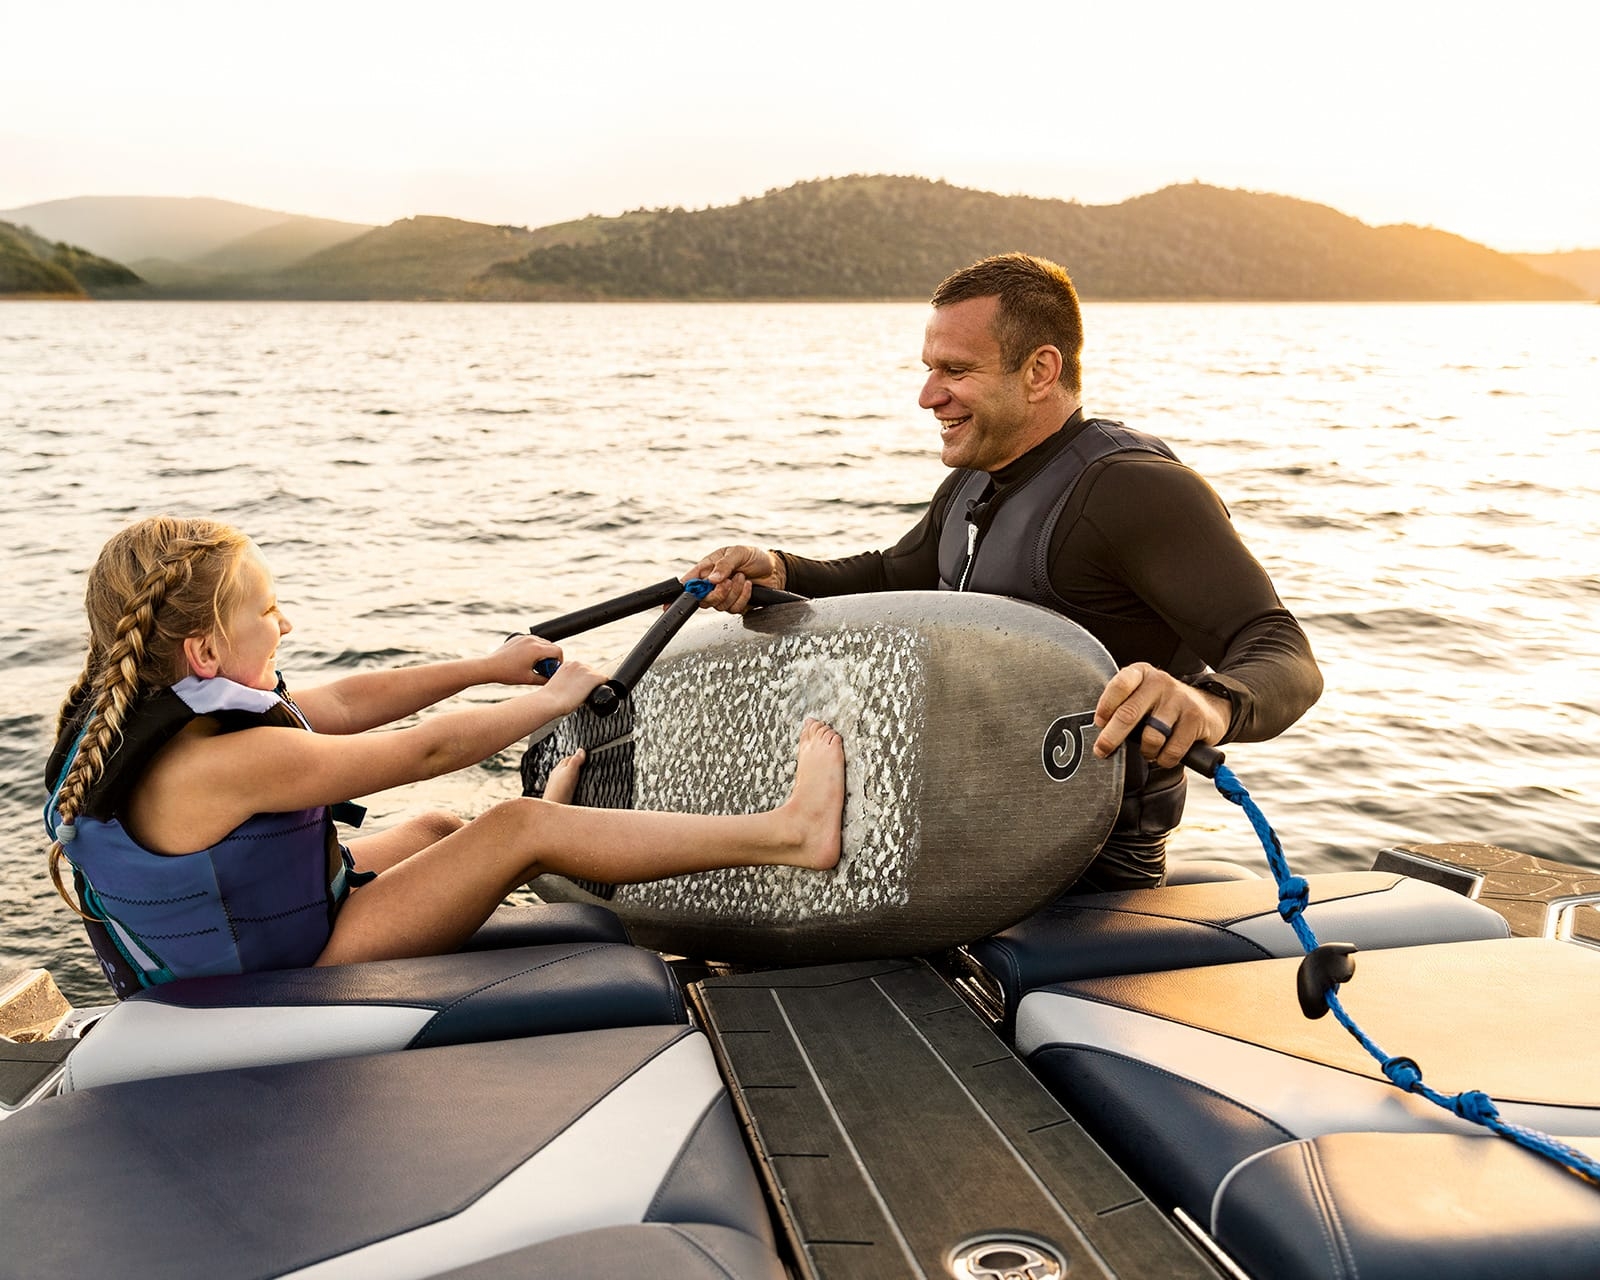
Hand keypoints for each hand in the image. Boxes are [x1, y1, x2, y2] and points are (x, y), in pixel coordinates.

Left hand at [485, 634, 563, 685]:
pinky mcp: (518, 637)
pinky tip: (527, 659)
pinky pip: (533, 641)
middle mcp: (532, 640)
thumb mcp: (529, 679)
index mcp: (536, 649)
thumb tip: (554, 680)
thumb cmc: (507, 673)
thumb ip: (544, 679)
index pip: (558, 651)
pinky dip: (534, 648)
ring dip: (543, 652)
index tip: (554, 668)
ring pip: (543, 642)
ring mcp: (525, 637)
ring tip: (535, 664)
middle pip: (551, 646)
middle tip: (544, 669)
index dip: (559, 661)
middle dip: (551, 657)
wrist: (489, 666)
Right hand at [540, 657, 607, 713]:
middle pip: (591, 672)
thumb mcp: (559, 683)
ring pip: (598, 677)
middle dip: (589, 682)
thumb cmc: (551, 698)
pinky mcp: (594, 677)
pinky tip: (597, 694)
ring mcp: (586, 669)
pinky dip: (603, 687)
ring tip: (586, 695)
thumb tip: (575, 687)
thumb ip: (568, 681)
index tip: (579, 688)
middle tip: (583, 693)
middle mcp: (578, 663)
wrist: (551, 701)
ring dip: (595, 685)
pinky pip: (605, 680)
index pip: (583, 670)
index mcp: (568, 664)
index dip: (583, 681)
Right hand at [686, 545, 784, 612]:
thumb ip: (724, 565)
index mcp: (707, 569)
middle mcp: (712, 585)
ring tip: (742, 576)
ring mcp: (724, 596)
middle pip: (702, 600)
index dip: (683, 592)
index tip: (682, 597)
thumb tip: (712, 579)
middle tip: (728, 581)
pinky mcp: (736, 605)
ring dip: (733, 592)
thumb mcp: (737, 553)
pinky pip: (734, 608)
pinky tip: (748, 585)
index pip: (689, 583)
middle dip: (716, 593)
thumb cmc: (753, 557)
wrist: (773, 569)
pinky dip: (743, 597)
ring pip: (719, 605)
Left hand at [1092, 663, 1230, 767]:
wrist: (1208, 708)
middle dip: (1111, 737)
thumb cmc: (1163, 706)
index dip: (1106, 707)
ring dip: (1146, 751)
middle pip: (1129, 714)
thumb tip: (1100, 733)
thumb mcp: (1142, 696)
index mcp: (1141, 673)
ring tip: (1148, 750)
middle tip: (1101, 751)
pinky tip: (1165, 755)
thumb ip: (1123, 706)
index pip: (1119, 685)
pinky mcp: (1195, 719)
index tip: (1099, 723)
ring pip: (1151, 737)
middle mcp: (1160, 682)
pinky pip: (1171, 750)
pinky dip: (1164, 759)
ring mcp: (1179, 700)